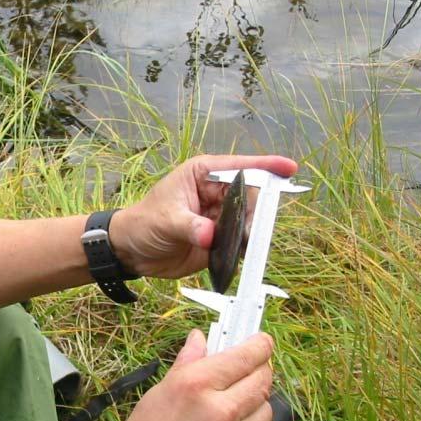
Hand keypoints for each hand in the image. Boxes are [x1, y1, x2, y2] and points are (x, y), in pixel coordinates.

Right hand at [88, 330, 273, 420]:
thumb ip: (186, 366)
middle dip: (259, 371)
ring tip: (230, 407)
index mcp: (195, 386)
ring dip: (253, 403)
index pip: (247, 356)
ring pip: (265, 410)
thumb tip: (200, 339)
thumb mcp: (155, 397)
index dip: (260, 345)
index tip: (262, 342)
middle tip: (247, 371)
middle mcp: (221, 411)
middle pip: (264, 380)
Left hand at [112, 154, 297, 278]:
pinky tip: (240, 255)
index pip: (240, 167)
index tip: (289, 169)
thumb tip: (210, 236)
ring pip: (250, 221)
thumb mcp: (165, 220)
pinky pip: (241, 242)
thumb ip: (190, 226)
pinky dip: (244, 249)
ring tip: (241, 244)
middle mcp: (216, 193)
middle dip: (258, 211)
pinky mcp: (220, 239)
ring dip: (251, 233)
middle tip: (251, 230)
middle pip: (252, 196)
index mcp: (203, 174)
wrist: (131, 252)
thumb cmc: (143, 224)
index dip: (266, 166)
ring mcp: (220, 217)